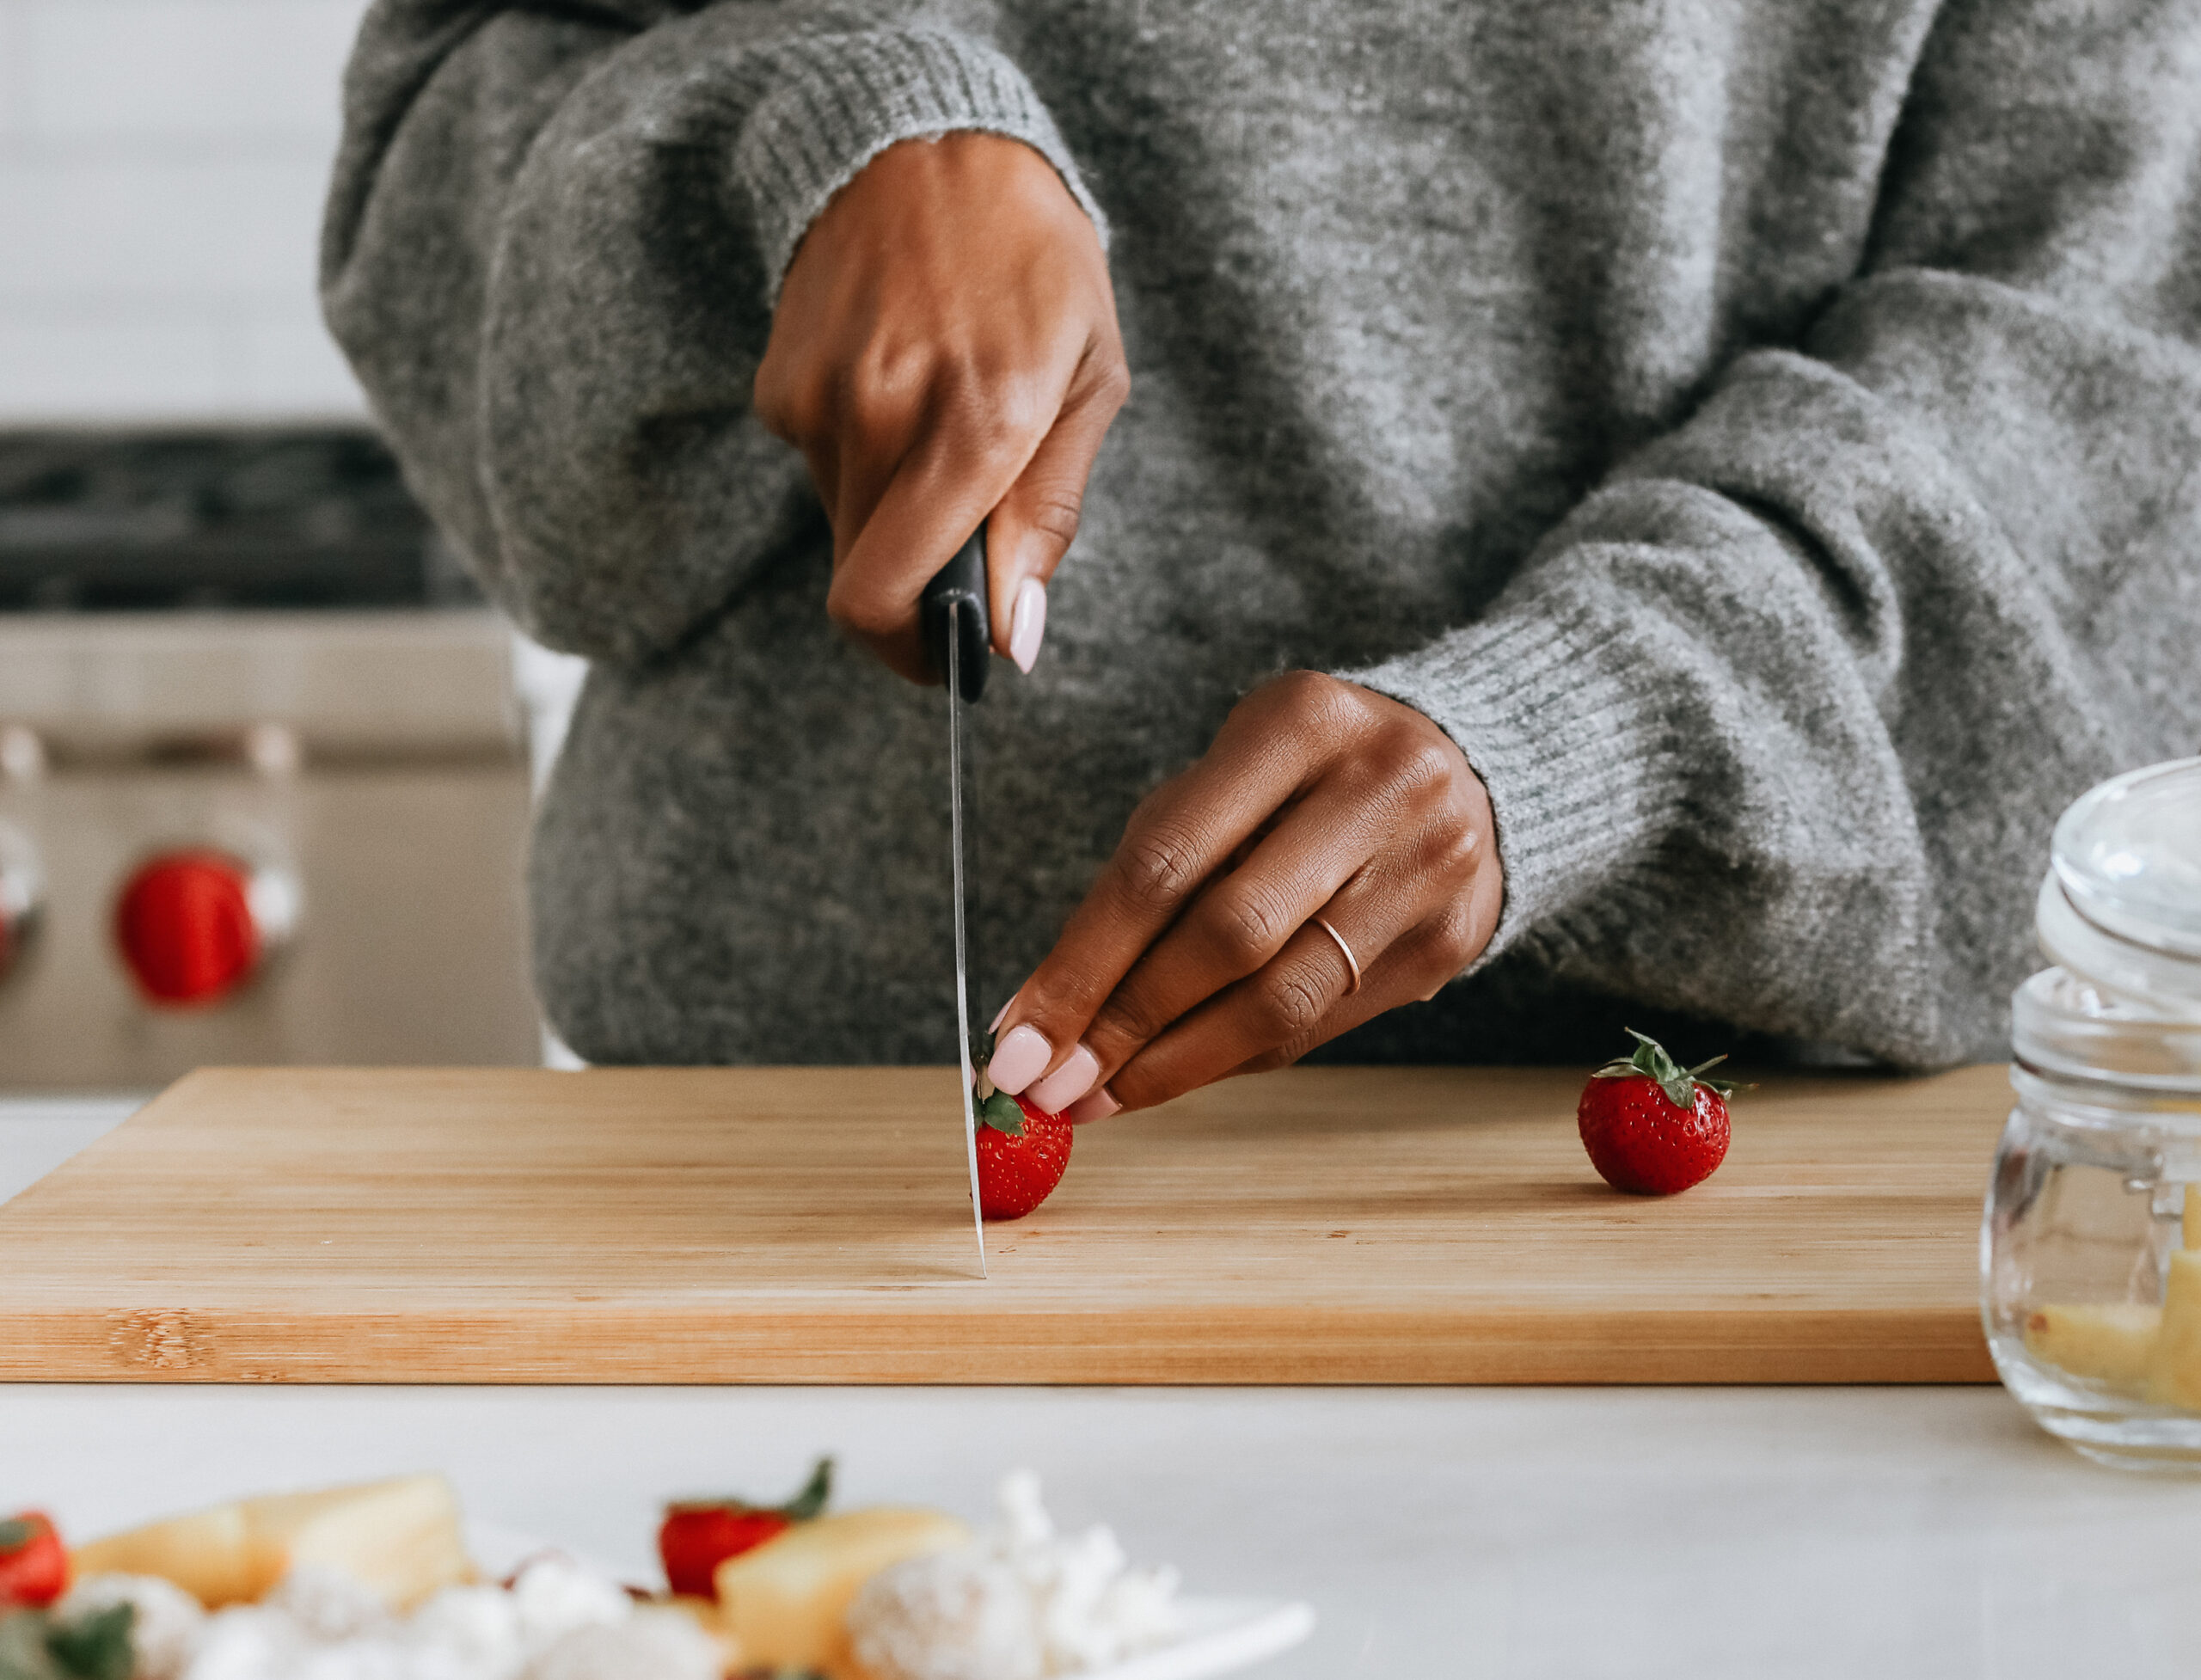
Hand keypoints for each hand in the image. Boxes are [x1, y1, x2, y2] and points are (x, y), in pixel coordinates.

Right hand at [754, 132, 1126, 681]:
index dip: (912, 656)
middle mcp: (883, 418)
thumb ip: (1049, 516)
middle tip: (968, 552)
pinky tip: (899, 385)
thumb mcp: (1090, 381)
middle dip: (917, 592)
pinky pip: (820, 467)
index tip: (948, 659)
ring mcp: (819, 400)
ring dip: (894, 516)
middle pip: (864, 580)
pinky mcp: (779, 385)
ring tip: (942, 426)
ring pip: (844, 526)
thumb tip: (1014, 639)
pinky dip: (861, 459)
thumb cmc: (1034, 263)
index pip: (884, 599)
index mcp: (976, 426)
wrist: (926, 144)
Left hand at [985, 673, 1502, 1117]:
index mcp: (1299, 721)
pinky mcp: (1448, 941)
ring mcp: (1428, 867)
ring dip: (1173, 1063)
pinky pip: (1318, 1025)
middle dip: (1123, 1023)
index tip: (1015, 1038)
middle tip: (1047, 1086)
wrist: (1466, 771)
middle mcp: (1380, 787)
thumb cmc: (1302, 779)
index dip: (1083, 962)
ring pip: (1280, 999)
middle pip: (1227, 935)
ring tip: (1098, 1097)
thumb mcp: (1226, 780)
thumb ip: (1145, 877)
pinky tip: (1172, 1073)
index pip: (1166, 861)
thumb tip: (1042, 1013)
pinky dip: (1232, 1057)